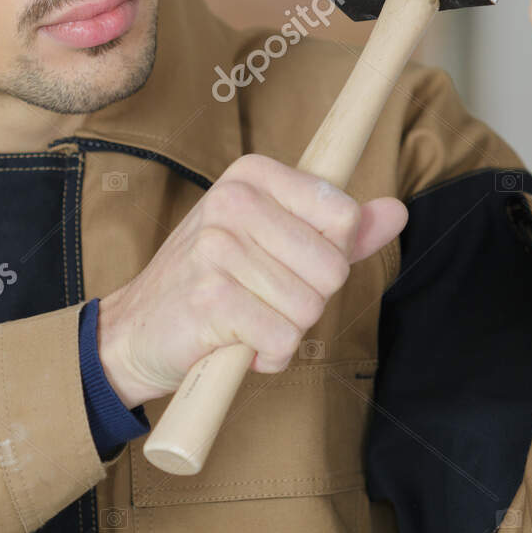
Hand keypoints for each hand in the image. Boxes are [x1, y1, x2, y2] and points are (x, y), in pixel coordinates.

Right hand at [96, 153, 407, 407]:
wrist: (135, 330)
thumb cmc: (211, 284)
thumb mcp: (272, 242)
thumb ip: (336, 230)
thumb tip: (397, 211)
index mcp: (253, 175)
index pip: (343, 215)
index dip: (329, 257)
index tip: (288, 264)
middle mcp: (234, 200)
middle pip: (332, 267)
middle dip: (308, 300)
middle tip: (263, 299)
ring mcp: (218, 247)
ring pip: (310, 307)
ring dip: (286, 330)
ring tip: (247, 320)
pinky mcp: (211, 297)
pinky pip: (283, 339)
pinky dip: (269, 356)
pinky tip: (238, 343)